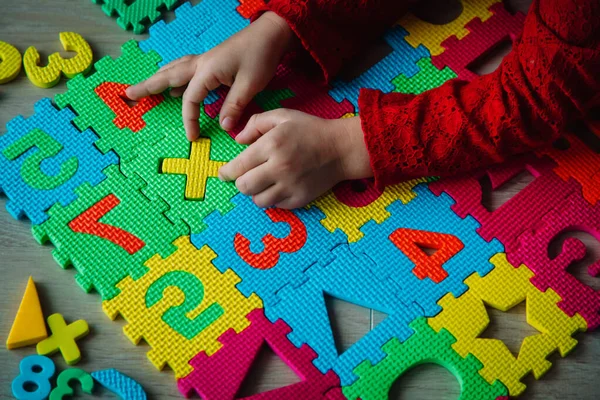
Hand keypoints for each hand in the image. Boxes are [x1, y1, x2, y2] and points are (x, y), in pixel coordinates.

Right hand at [125, 12, 293, 140]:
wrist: (271, 33)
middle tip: (128, 94)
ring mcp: (205, 59)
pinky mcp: (212, 59)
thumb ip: (234, 106)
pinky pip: (186, 69)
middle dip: (147, 86)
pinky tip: (175, 86)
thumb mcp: (250, 85)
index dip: (189, 120)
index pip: (190, 99)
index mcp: (207, 70)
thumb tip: (222, 127)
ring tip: (145, 88)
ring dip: (158, 78)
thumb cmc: (261, 56)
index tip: (193, 137)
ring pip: (175, 69)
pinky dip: (175, 76)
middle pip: (168, 75)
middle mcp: (201, 63)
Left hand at [219, 110, 372, 208]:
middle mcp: (279, 168)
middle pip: (244, 187)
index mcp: (272, 145)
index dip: (227, 172)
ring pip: (258, 201)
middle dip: (241, 182)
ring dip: (257, 193)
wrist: (341, 149)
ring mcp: (290, 186)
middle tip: (246, 177)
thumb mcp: (283, 117)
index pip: (239, 166)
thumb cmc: (310, 129)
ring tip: (264, 182)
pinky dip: (274, 198)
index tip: (224, 174)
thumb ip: (256, 124)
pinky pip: (277, 205)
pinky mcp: (300, 199)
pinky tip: (280, 186)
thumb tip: (238, 140)